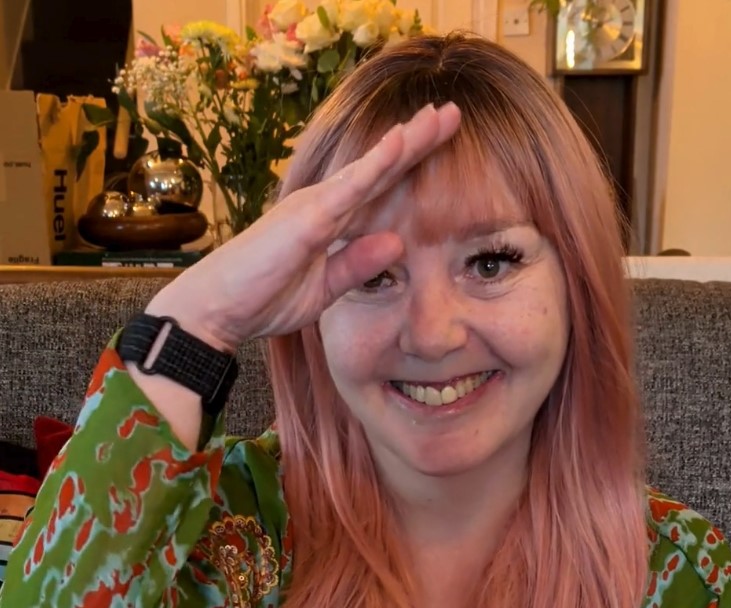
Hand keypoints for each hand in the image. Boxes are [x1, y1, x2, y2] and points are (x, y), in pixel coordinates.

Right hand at [146, 103, 461, 351]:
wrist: (216, 311)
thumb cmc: (263, 297)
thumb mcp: (325, 288)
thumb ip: (357, 265)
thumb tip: (397, 243)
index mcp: (331, 221)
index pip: (379, 187)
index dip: (410, 162)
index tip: (442, 140)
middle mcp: (324, 204)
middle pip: (380, 167)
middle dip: (418, 139)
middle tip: (452, 112)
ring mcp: (314, 207)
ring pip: (370, 168)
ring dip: (406, 140)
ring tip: (441, 114)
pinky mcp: (305, 219)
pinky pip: (348, 189)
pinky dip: (376, 164)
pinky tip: (401, 141)